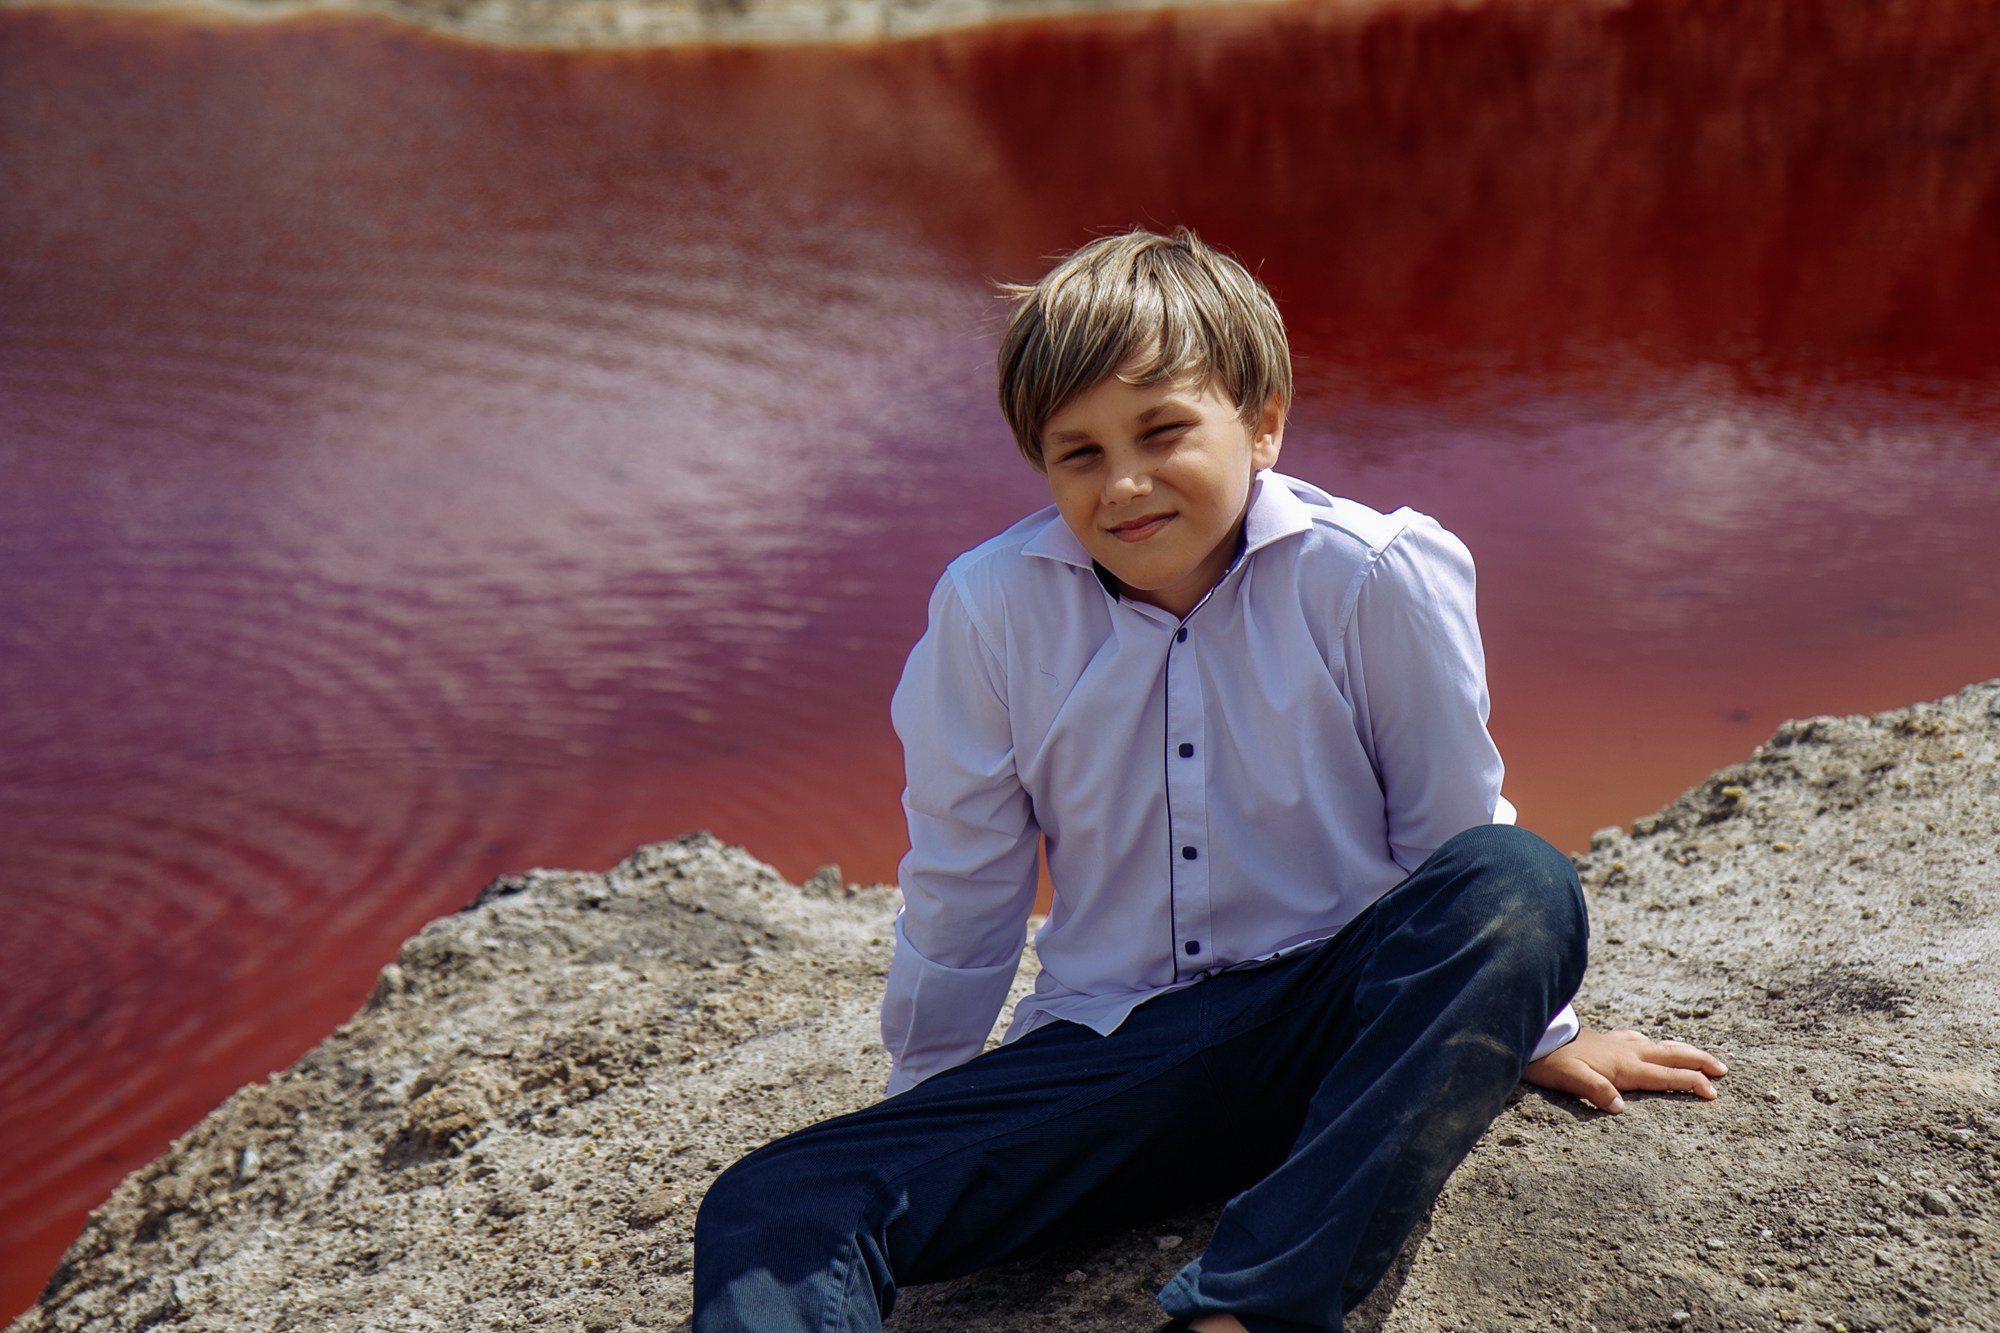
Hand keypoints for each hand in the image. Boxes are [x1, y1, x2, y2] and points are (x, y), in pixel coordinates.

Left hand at [1523, 1026, 1725, 1113]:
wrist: (1536, 1037)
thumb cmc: (1552, 1062)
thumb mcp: (1571, 1080)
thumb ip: (1595, 1091)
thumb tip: (1619, 1108)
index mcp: (1624, 1066)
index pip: (1666, 1075)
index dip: (1691, 1082)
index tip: (1713, 1092)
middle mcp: (1627, 1052)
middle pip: (1671, 1055)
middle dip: (1699, 1061)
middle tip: (1723, 1070)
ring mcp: (1619, 1043)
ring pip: (1659, 1045)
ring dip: (1683, 1051)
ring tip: (1701, 1056)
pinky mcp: (1608, 1039)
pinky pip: (1639, 1039)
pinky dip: (1654, 1043)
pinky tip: (1650, 1042)